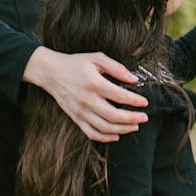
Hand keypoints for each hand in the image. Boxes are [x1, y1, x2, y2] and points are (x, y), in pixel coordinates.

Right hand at [23, 47, 147, 142]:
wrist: (50, 72)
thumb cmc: (75, 63)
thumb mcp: (96, 58)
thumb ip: (116, 68)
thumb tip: (134, 79)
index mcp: (94, 83)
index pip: (120, 95)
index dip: (135, 101)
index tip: (145, 102)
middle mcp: (87, 100)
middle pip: (114, 116)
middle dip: (132, 119)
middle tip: (144, 118)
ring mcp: (80, 112)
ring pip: (105, 128)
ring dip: (123, 129)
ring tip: (134, 126)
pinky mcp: (75, 118)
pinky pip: (92, 133)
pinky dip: (105, 138)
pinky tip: (116, 135)